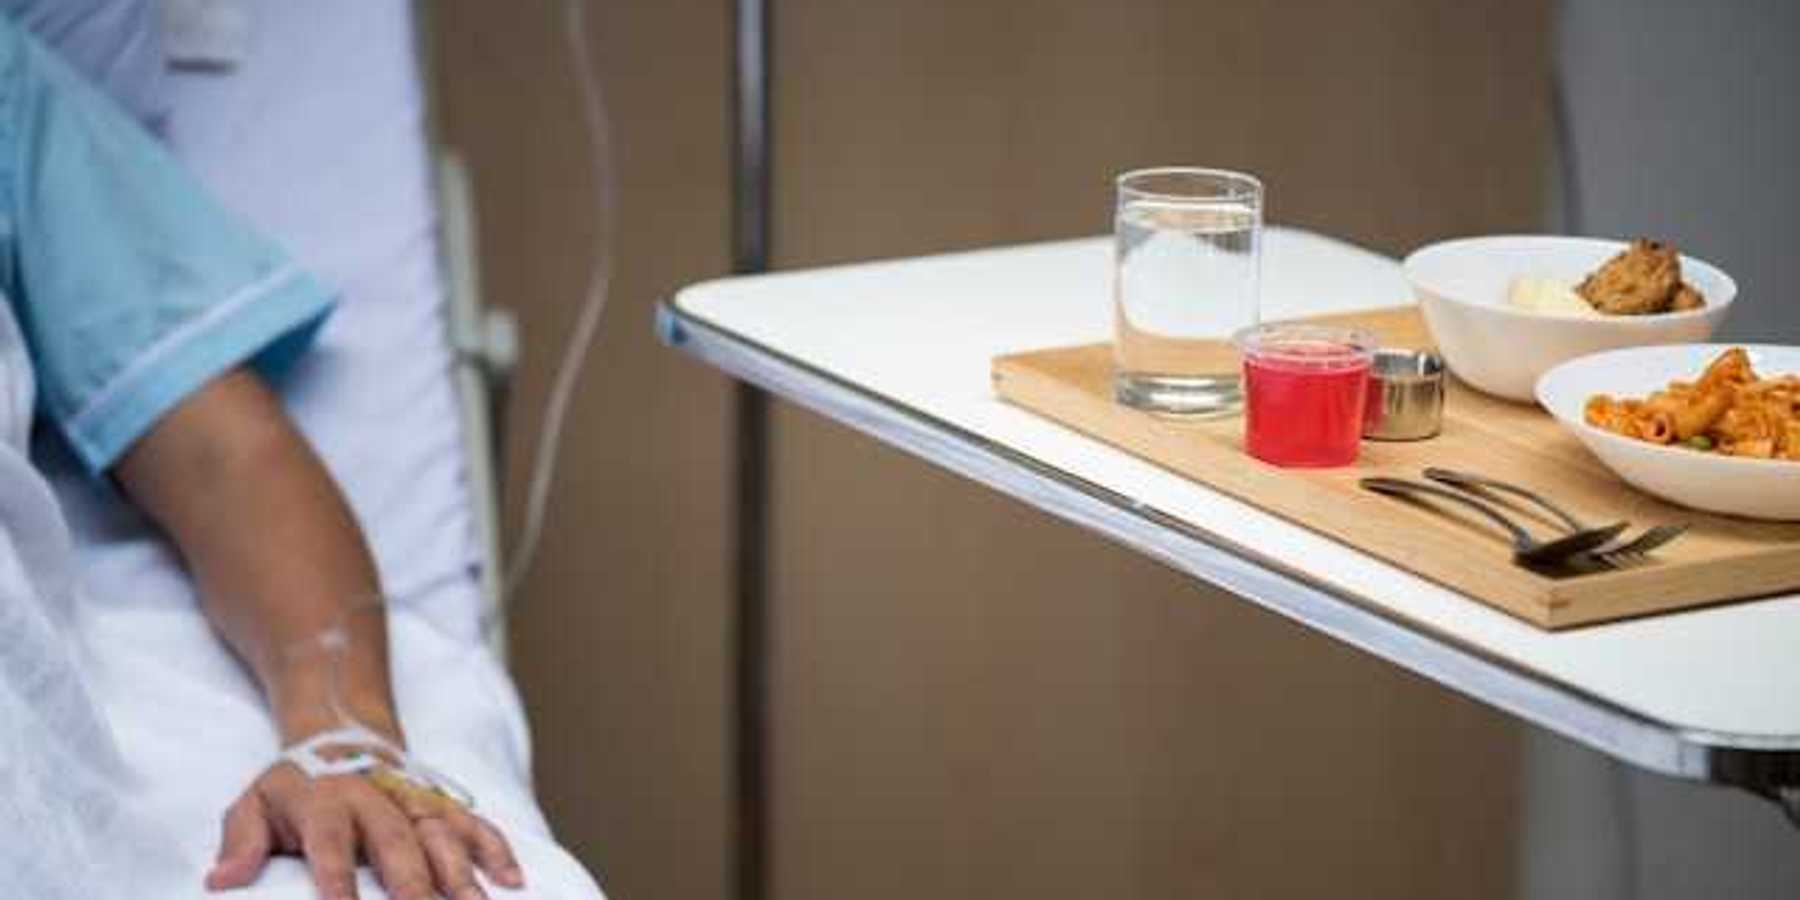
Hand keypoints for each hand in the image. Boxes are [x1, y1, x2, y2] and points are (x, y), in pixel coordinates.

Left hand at [205, 761, 524, 899]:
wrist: (342, 735)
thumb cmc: (295, 787)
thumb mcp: (253, 804)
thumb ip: (238, 841)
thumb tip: (219, 881)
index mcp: (325, 801)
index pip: (329, 841)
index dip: (336, 874)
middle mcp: (376, 799)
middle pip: (397, 840)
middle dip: (413, 880)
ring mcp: (414, 799)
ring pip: (443, 833)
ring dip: (462, 870)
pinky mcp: (441, 803)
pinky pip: (474, 823)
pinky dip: (496, 849)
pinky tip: (511, 880)